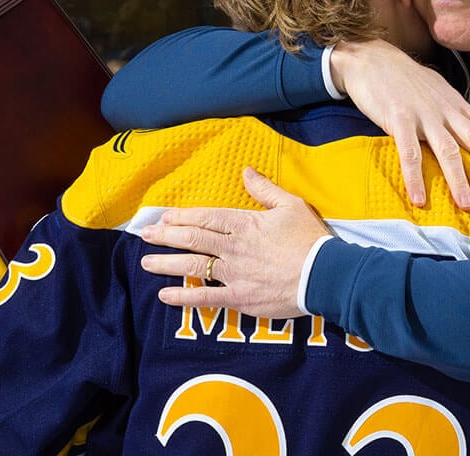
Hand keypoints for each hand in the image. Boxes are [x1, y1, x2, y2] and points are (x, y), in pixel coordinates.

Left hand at [138, 167, 331, 318]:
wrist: (324, 275)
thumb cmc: (310, 239)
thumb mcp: (291, 205)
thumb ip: (265, 189)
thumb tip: (246, 172)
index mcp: (245, 223)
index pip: (206, 217)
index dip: (183, 216)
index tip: (166, 217)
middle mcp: (234, 248)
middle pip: (192, 239)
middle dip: (166, 236)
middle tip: (145, 235)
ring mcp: (234, 274)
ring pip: (193, 266)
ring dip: (166, 263)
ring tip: (146, 262)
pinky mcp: (239, 297)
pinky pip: (205, 297)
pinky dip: (183, 297)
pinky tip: (165, 296)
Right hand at [331, 39, 469, 209]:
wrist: (371, 58)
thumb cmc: (403, 78)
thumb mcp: (435, 90)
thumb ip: (450, 110)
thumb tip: (464, 129)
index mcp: (454, 103)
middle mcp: (445, 110)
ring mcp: (423, 115)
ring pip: (447, 151)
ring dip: (459, 180)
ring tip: (467, 205)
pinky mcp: (399, 120)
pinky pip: (409, 153)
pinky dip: (415, 178)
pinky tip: (419, 199)